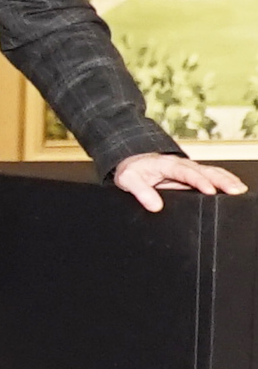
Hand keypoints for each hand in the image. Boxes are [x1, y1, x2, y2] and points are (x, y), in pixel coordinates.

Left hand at [115, 151, 245, 212]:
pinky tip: (235, 186)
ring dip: (227, 180)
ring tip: (240, 189)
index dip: (199, 181)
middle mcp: (181, 164)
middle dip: (221, 180)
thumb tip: (155, 206)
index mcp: (167, 164)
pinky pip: (211, 175)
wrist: (132, 162)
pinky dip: (225, 179)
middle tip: (235, 190)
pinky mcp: (192, 174)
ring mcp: (188, 169)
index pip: (186, 173)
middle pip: (205, 171)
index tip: (210, 191)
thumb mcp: (127, 180)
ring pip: (212, 172)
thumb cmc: (131, 170)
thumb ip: (140, 192)